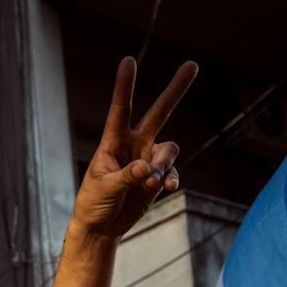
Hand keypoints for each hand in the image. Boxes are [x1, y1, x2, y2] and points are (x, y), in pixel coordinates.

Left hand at [70, 58, 197, 240]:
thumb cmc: (93, 203)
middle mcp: (134, 145)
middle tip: (193, 64)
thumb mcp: (103, 190)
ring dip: (164, 165)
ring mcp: (149, 160)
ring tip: (150, 184)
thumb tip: (146, 169)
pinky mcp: (158, 178)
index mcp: (113, 142)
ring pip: (170, 150)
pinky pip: (173, 173)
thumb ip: (125, 178)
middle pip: (159, 112)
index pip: (121, 108)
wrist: (101, 226)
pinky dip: (171, 180)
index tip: (129, 60)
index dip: (125, 85)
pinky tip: (166, 189)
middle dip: (176, 90)